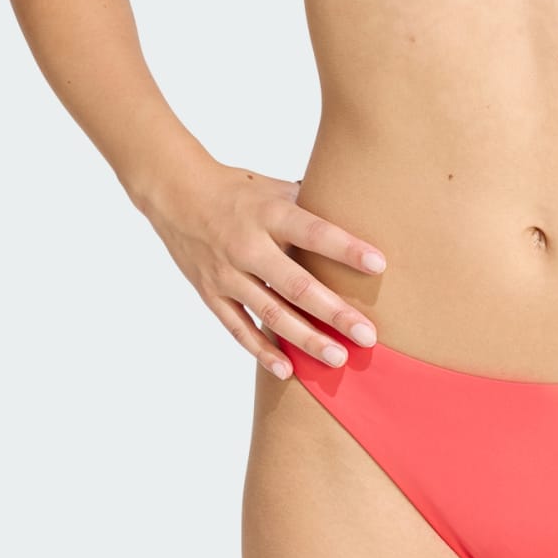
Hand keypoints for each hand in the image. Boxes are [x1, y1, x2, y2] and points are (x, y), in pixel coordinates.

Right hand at [134, 158, 387, 379]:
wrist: (177, 195)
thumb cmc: (240, 191)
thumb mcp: (275, 188)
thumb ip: (312, 205)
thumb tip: (361, 211)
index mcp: (270, 214)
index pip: (314, 232)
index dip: (346, 249)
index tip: (379, 265)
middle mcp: (248, 246)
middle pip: (296, 285)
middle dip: (334, 312)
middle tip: (367, 335)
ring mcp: (227, 274)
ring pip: (270, 314)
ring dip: (305, 339)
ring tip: (337, 358)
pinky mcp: (211, 293)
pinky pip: (238, 328)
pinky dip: (261, 350)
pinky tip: (287, 369)